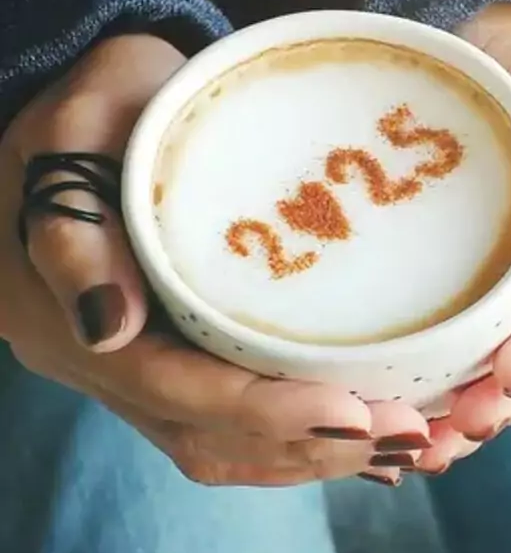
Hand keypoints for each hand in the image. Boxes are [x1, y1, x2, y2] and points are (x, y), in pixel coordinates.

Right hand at [0, 35, 431, 486]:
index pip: (171, 386)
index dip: (263, 410)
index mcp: (58, 305)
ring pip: (221, 445)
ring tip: (406, 444)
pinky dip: (297, 442)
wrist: (103, 106)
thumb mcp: (79, 124)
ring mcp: (130, 366)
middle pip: (206, 434)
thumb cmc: (102, 97)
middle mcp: (94, 357)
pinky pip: (230, 427)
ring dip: (311, 454)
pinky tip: (364, 442)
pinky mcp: (170, 358)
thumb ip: (76, 220)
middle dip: (310, 443)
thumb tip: (106, 325)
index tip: (353, 412)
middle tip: (410, 435)